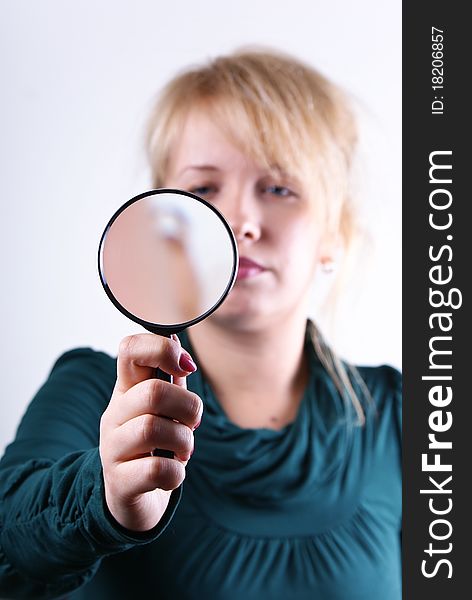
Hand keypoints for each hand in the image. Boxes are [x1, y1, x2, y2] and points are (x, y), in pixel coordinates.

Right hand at [99, 333, 201, 531]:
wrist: (132, 498)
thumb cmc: (153, 446)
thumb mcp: (164, 409)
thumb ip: (171, 380)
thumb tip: (177, 343)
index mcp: (127, 389)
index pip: (129, 350)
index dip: (160, 349)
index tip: (185, 366)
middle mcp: (115, 414)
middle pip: (152, 392)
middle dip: (188, 407)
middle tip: (192, 423)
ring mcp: (112, 448)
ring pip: (152, 429)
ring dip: (183, 441)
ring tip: (183, 451)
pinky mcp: (119, 482)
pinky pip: (156, 470)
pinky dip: (176, 473)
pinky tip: (172, 472)